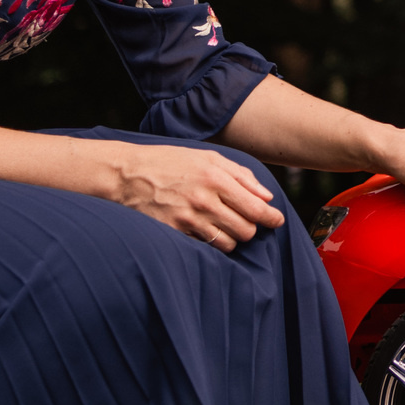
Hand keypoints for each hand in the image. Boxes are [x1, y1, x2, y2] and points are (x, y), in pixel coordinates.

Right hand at [113, 142, 285, 252]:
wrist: (128, 175)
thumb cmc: (171, 162)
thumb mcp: (208, 157)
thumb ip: (241, 175)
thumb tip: (267, 197)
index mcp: (216, 178)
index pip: (256, 208)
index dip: (271, 219)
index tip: (276, 221)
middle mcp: (204, 201)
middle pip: (246, 230)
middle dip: (250, 227)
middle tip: (244, 220)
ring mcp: (188, 220)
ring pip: (228, 243)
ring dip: (232, 237)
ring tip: (222, 224)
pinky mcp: (174, 233)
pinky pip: (206, 247)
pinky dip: (212, 242)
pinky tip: (205, 230)